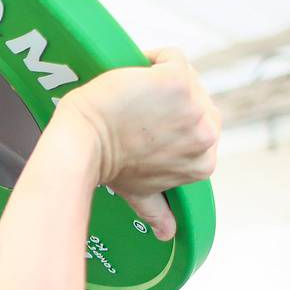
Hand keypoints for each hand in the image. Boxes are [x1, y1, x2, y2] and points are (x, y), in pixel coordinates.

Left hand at [57, 48, 218, 240]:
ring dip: (159, 79)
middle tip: (136, 109)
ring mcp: (194, 108)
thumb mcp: (140, 193)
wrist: (82, 146)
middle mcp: (206, 136)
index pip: (200, 127)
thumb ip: (159, 210)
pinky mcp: (177, 81)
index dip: (174, 121)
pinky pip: (172, 56)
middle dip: (168, 102)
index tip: (148, 123)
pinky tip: (133, 71)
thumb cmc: (104, 166)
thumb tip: (168, 233)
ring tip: (132, 95)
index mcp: (204, 162)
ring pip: (186, 77)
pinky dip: (152, 58)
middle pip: (198, 101)